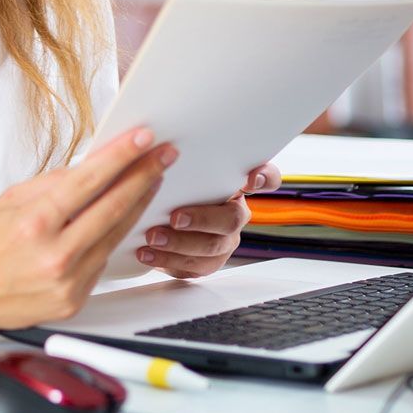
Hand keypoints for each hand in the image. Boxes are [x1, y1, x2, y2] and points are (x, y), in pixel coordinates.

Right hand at [0, 126, 177, 337]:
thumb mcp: (11, 200)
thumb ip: (54, 184)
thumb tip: (93, 167)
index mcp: (35, 223)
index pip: (89, 182)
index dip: (121, 157)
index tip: (143, 139)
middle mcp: (55, 254)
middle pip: (113, 208)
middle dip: (143, 176)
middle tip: (163, 155)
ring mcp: (68, 281)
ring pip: (116, 235)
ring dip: (137, 205)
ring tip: (151, 181)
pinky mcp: (75, 299)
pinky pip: (102, 260)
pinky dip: (112, 237)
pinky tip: (120, 218)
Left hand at [135, 161, 281, 279]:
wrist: (157, 217)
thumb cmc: (174, 185)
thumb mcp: (180, 166)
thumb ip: (187, 155)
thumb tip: (178, 145)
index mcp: (237, 187)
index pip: (267, 177)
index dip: (264, 177)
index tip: (249, 178)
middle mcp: (235, 215)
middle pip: (231, 220)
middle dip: (202, 220)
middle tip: (175, 217)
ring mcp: (223, 242)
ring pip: (211, 249)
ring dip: (179, 244)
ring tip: (152, 237)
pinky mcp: (205, 263)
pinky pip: (192, 267)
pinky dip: (166, 261)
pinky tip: (145, 252)